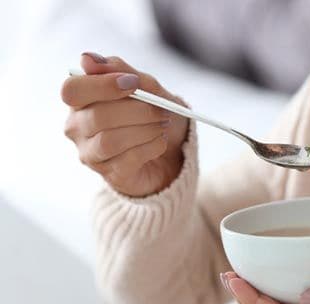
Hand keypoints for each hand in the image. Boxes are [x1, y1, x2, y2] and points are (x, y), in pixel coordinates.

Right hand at [61, 52, 188, 197]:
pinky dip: (151, 146)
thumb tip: (87, 59)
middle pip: (97, 116)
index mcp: (80, 100)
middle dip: (137, 111)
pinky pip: (128, 159)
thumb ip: (120, 70)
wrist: (174, 151)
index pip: (72, 90)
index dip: (102, 85)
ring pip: (110, 140)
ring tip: (163, 125)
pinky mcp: (111, 174)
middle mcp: (77, 127)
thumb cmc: (152, 114)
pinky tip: (161, 141)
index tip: (133, 83)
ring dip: (145, 130)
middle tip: (162, 110)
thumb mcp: (146, 87)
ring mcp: (91, 153)